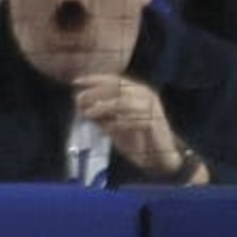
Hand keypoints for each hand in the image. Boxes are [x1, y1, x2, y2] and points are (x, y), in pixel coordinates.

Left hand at [76, 74, 193, 181]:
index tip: (76, 82)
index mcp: (138, 92)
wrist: (159, 157)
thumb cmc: (137, 139)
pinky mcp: (154, 123)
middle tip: (79, 99)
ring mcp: (152, 108)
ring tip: (88, 114)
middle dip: (96, 91)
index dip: (95, 79)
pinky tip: (106, 129)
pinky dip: (116, 123)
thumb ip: (99, 113)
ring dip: (103, 107)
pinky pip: (132, 120)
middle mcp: (146, 96)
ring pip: (123, 102)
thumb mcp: (113, 124)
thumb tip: (80, 102)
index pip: (115, 80)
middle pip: (119, 87)